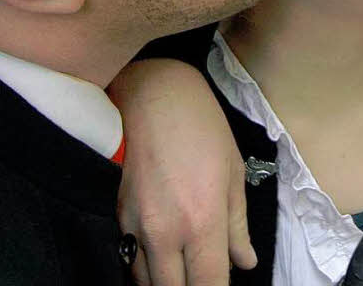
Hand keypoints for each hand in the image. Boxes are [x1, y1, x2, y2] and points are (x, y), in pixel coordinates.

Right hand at [109, 59, 255, 285]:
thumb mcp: (233, 174)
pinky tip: (162, 255)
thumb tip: (245, 262)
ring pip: (147, 282)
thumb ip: (237, 226)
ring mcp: (136, 226)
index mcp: (202, 222)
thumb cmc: (200, 127)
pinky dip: (147, 265)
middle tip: (202, 275)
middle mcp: (165, 233)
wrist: (152, 95)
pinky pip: (130, 258)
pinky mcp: (117, 216)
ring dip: (167, 281)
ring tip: (184, 267)